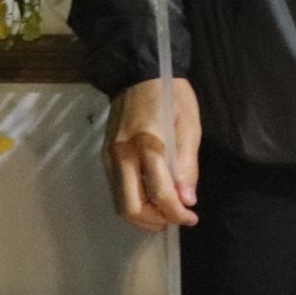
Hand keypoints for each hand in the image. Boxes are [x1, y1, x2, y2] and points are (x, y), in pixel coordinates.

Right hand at [106, 76, 200, 230]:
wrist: (138, 73)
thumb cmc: (171, 96)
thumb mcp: (189, 126)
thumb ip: (187, 165)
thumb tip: (187, 199)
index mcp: (148, 145)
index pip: (160, 193)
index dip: (177, 213)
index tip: (191, 218)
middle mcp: (123, 155)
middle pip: (131, 208)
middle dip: (155, 221)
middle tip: (174, 219)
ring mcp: (109, 157)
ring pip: (120, 203)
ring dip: (142, 216)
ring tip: (164, 213)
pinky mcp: (104, 156)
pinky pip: (116, 189)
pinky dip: (133, 201)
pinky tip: (150, 198)